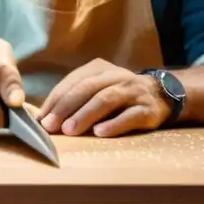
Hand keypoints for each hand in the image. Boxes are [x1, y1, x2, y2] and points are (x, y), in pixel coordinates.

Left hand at [36, 59, 170, 137]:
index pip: (73, 82)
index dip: (56, 100)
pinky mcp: (147, 109)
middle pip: (87, 88)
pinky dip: (114, 124)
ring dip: (85, 115)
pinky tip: (100, 133)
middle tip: (51, 126)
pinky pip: (130, 115)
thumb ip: (75, 99)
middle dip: (66, 107)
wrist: (162, 95)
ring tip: (69, 130)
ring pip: (106, 99)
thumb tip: (44, 118)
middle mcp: (116, 76)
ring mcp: (133, 91)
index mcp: (99, 69)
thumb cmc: (120, 96)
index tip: (41, 119)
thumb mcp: (98, 89)